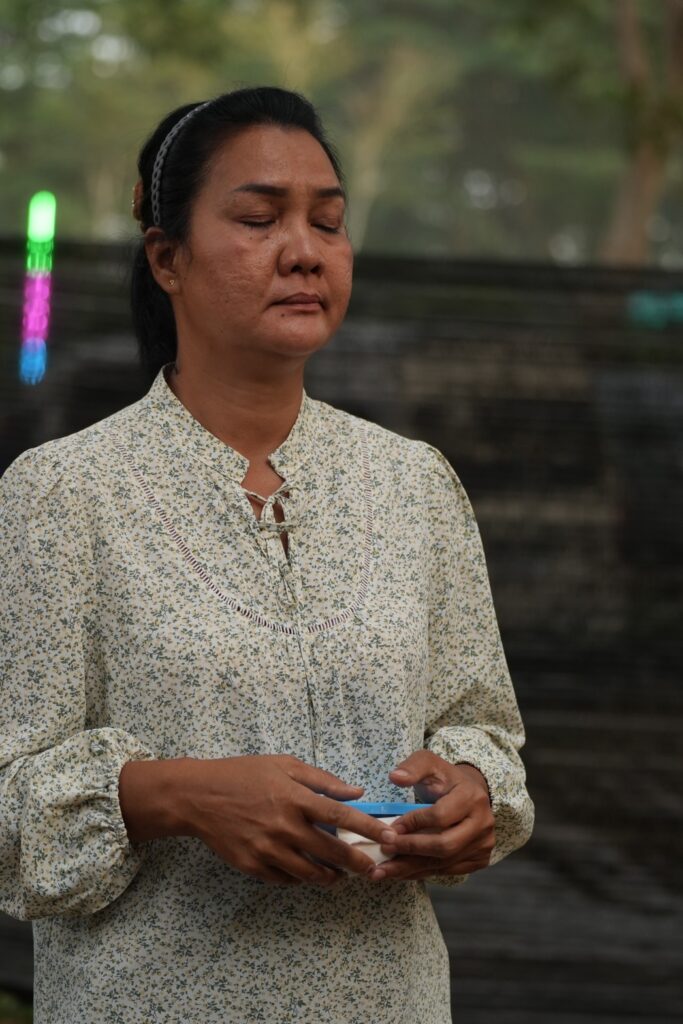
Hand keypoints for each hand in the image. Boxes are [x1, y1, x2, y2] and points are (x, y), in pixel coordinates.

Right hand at [177, 754, 397, 886]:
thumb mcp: (283, 765)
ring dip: (331, 877)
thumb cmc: (243, 775)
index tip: (388, 838)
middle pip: (331, 852)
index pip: (341, 817)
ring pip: (310, 873)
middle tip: (373, 869)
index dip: (368, 828)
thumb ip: (321, 779)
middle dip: (358, 863)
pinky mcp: (252, 866)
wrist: (198, 796)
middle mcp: (284, 827)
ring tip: (341, 876)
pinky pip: (284, 879)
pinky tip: (306, 872)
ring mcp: (267, 850)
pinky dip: (299, 878)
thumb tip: (355, 792)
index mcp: (294, 798)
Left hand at [368, 751, 494, 881]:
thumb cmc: (445, 779)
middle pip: (445, 845)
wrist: (471, 794)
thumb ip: (412, 767)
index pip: (440, 816)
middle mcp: (483, 823)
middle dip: (411, 849)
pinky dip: (423, 873)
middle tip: (384, 850)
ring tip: (384, 869)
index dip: (413, 823)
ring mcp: (484, 844)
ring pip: (444, 863)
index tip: (390, 828)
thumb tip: (395, 777)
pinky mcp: (480, 859)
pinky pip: (448, 871)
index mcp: (472, 797)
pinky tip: (403, 871)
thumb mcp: (429, 763)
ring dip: (411, 868)